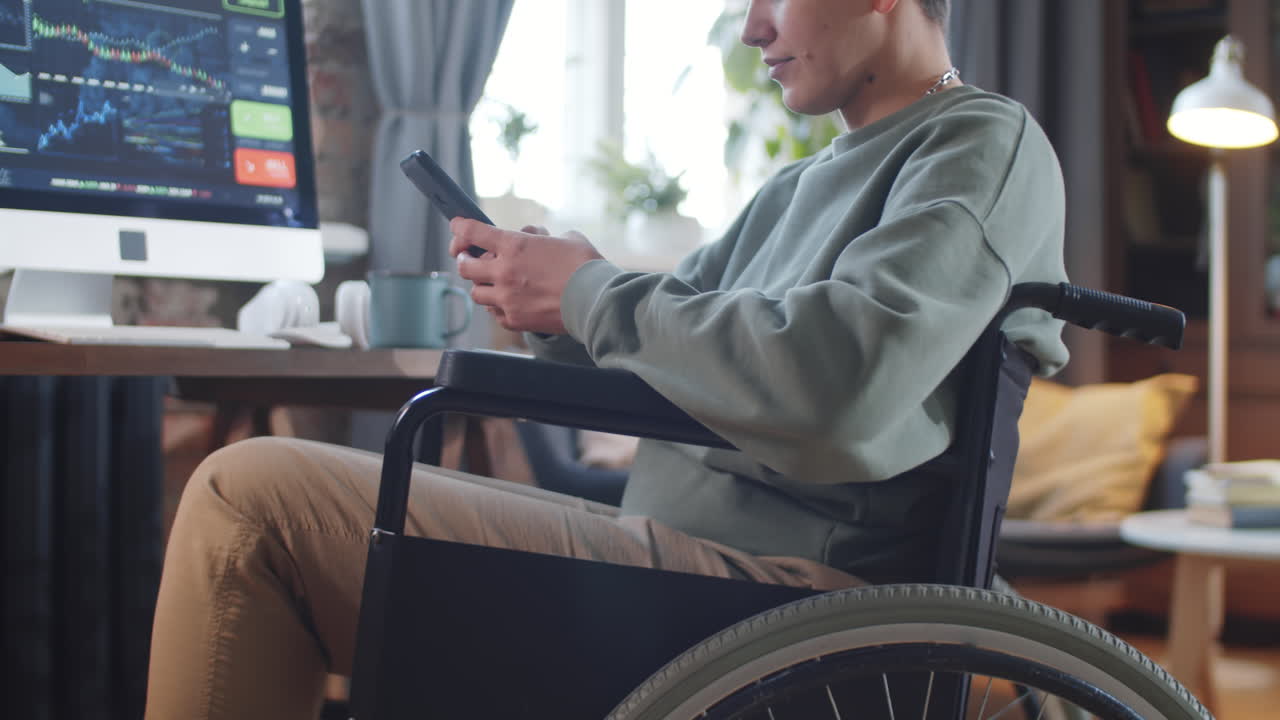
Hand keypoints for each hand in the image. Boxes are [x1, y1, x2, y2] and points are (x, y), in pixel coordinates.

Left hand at [450, 219, 603, 334]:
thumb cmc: (586, 266)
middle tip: (468, 258)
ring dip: (481, 285)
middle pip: (465, 266)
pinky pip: (494, 313)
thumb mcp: (567, 238)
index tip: (457, 226)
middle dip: (464, 259)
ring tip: (490, 282)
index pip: (472, 231)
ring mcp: (507, 298)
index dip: (460, 227)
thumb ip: (544, 236)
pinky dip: (497, 306)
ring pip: (476, 292)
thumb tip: (537, 236)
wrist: (597, 301)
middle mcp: (504, 271)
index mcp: (515, 245)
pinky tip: (507, 302)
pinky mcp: (514, 320)